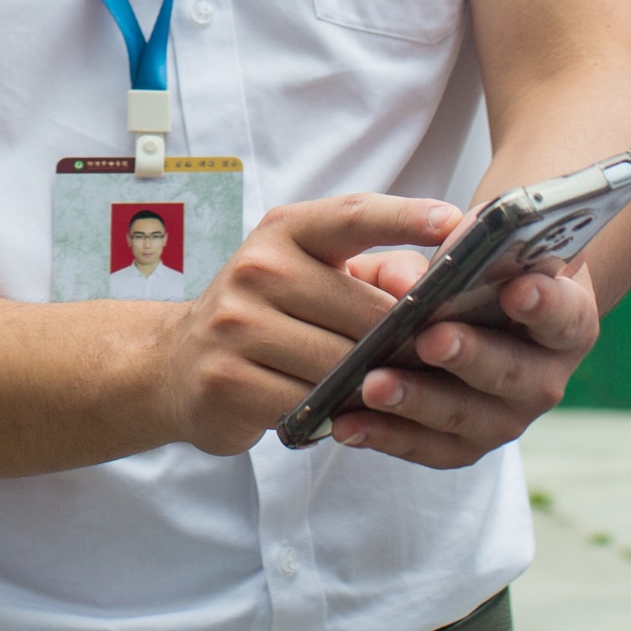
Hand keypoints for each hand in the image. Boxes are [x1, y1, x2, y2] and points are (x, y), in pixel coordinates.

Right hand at [150, 195, 453, 456]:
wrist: (176, 363)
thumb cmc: (267, 313)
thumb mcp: (315, 277)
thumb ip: (378, 273)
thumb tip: (427, 283)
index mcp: (286, 232)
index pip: (352, 216)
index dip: (405, 217)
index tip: (454, 220)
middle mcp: (256, 268)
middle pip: (362, 310)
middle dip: (404, 340)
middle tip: (437, 359)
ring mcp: (235, 324)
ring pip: (340, 363)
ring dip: (373, 382)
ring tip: (392, 389)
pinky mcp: (226, 379)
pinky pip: (307, 403)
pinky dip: (336, 414)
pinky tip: (345, 414)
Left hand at [323, 245, 601, 468]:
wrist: (475, 316)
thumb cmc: (478, 270)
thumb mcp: (468, 250)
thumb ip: (447, 255)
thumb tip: (409, 281)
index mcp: (566, 320)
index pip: (564, 314)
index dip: (544, 304)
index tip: (516, 289)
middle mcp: (545, 378)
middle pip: (513, 373)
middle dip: (470, 355)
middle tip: (431, 339)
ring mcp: (507, 419)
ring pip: (465, 417)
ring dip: (417, 401)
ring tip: (373, 384)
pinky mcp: (465, 447)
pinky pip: (426, 448)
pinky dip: (384, 436)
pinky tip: (346, 423)